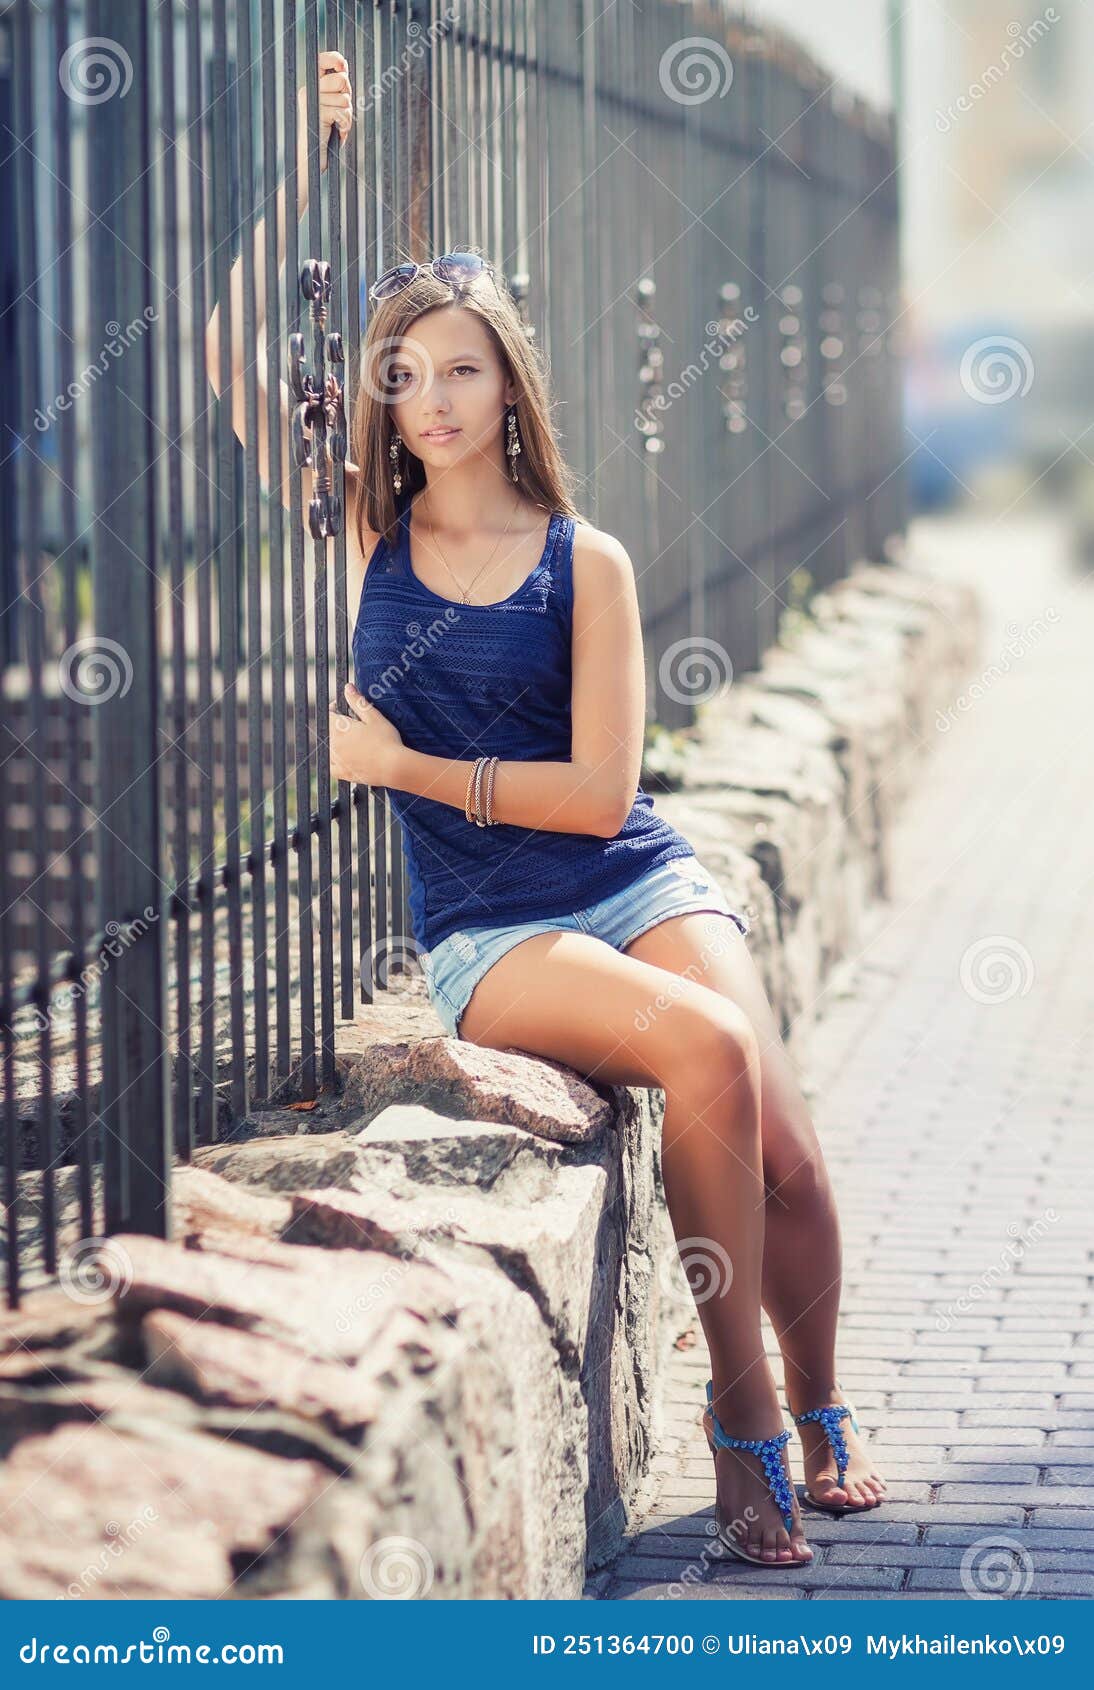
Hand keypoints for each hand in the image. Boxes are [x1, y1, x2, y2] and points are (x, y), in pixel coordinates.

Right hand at [297, 51, 351, 181]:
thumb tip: (344, 68)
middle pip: (341, 79)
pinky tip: (337, 132)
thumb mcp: (332, 109)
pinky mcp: (317, 115)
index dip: (337, 60)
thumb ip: (337, 90)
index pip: (324, 60)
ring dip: (347, 116)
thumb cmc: (325, 137)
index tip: (343, 68)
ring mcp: (312, 102)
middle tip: (340, 112)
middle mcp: (309, 91)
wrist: (310, 161)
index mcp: (312, 86)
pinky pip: (343, 113)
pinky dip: (345, 125)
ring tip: (336, 126)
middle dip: (348, 97)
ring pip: (345, 98)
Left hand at [328, 683, 403, 786]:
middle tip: (353, 723)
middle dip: (337, 724)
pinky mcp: (344, 774)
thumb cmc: (387, 741)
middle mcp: (335, 745)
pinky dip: (334, 762)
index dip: (335, 707)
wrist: (394, 767)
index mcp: (340, 729)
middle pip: (328, 731)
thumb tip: (347, 688)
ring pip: (328, 749)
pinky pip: (332, 768)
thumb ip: (358, 702)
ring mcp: (338, 761)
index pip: (328, 714)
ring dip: (335, 742)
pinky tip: (343, 759)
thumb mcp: (374, 717)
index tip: (343, 707)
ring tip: (352, 740)